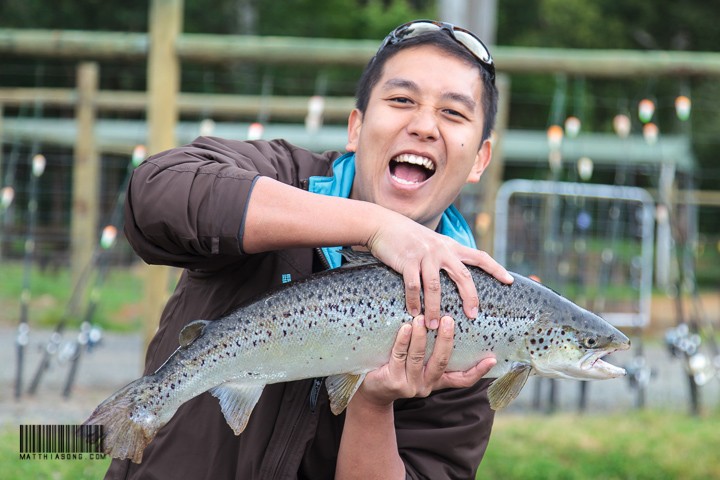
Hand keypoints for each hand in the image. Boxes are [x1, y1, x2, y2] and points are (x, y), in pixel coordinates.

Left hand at [354, 315, 496, 407]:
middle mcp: (426, 385)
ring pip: (418, 358)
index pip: (462, 379)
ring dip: (421, 336)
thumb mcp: (418, 365)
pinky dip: (403, 340)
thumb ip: (432, 354)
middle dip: (445, 340)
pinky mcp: (393, 381)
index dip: (478, 371)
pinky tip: (405, 327)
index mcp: (436, 381)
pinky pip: (399, 356)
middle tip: (449, 320)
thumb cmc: (397, 370)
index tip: (492, 358)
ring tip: (422, 318)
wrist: (372, 392)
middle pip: (441, 362)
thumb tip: (447, 324)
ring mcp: (410, 385)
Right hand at [366, 213, 512, 328]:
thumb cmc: (408, 237)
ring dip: (434, 309)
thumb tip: (456, 274)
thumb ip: (445, 255)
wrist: (383, 224)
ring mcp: (424, 255)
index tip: (509, 281)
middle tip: (473, 315)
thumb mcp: (432, 242)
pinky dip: (414, 302)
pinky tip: (414, 314)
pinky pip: (413, 286)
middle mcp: (441, 250)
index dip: (496, 268)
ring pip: (435, 287)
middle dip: (470, 297)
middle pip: (463, 276)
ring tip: (434, 326)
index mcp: (450, 246)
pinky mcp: (407, 261)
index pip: (479, 256)